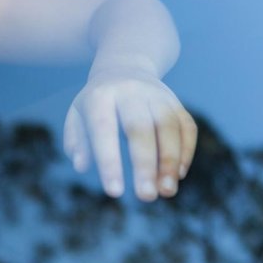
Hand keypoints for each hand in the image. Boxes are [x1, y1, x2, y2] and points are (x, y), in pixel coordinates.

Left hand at [63, 67, 196, 200]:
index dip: (109, 161)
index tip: (114, 192)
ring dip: (170, 162)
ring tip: (166, 192)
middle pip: (140, 129)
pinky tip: (178, 176)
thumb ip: (76, 139)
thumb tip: (81, 165)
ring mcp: (157, 94)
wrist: (124, 65)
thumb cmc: (97, 102)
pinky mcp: (176, 102)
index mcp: (100, 96)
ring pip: (168, 127)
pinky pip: (187, 126)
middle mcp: (130, 92)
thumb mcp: (78, 114)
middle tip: (146, 197)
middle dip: (145, 165)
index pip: (104, 130)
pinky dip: (185, 152)